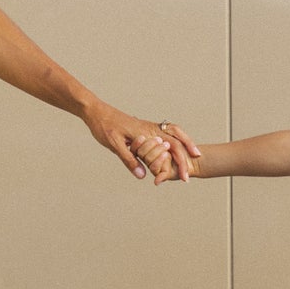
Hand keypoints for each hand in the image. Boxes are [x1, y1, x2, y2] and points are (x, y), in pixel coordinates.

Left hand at [84, 103, 200, 182]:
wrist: (97, 110)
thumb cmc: (104, 126)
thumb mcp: (115, 144)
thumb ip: (130, 160)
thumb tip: (143, 176)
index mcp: (147, 132)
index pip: (172, 148)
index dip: (180, 164)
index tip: (183, 178)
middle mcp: (152, 128)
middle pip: (177, 141)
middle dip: (186, 158)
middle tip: (188, 176)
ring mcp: (149, 126)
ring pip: (175, 133)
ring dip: (184, 145)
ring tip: (192, 156)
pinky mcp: (144, 126)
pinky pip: (166, 131)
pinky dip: (176, 139)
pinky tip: (173, 148)